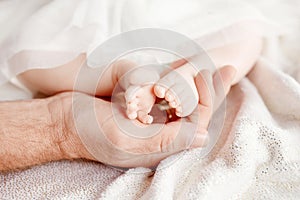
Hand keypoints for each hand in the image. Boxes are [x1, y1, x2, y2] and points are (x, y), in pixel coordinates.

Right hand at [58, 66, 235, 168]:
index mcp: (160, 147)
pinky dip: (176, 84)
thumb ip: (165, 141)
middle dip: (210, 91)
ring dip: (196, 86)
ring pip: (181, 103)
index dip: (207, 99)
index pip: (194, 123)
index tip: (212, 75)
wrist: (63, 123)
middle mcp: (159, 135)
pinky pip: (164, 97)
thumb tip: (201, 136)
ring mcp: (150, 122)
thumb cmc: (91, 134)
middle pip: (193, 112)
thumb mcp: (128, 141)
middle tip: (227, 70)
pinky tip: (186, 73)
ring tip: (212, 68)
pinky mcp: (140, 110)